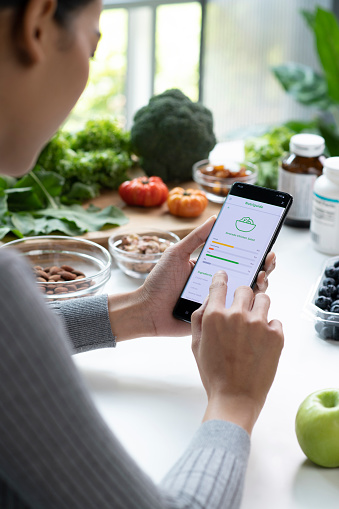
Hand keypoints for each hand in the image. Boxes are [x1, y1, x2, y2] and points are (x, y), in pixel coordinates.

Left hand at [139, 217, 275, 337]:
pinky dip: (248, 303)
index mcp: (211, 268)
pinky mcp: (216, 317)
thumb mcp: (177, 253)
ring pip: (246, 293)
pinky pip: (235, 311)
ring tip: (262, 273)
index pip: (237, 258)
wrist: (147, 310)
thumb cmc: (159, 282)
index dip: (253, 251)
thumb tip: (215, 217)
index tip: (265, 242)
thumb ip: (196, 237)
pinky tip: (254, 293)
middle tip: (269, 257)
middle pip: (247, 274)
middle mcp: (218, 284)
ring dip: (260, 282)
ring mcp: (218, 301)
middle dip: (263, 265)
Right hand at [191, 271, 283, 434]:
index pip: (219, 285)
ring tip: (254, 324)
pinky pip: (275, 320)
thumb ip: (200, 318)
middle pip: (244, 289)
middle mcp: (236, 315)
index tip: (224, 276)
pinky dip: (269, 328)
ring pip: (263, 299)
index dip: (221, 278)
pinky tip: (260, 343)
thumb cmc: (214, 373)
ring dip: (258, 307)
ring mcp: (258, 324)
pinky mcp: (276, 335)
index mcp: (214, 316)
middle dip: (242, 297)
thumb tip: (209, 300)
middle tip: (241, 310)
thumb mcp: (196, 344)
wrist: (235, 397)